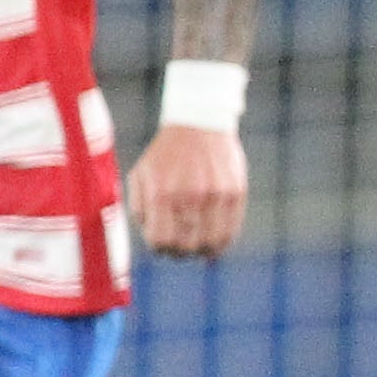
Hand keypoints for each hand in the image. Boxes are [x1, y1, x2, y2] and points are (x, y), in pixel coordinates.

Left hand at [128, 125, 246, 257]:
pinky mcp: (235, 193)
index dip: (160, 249)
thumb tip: (153, 240)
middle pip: (187, 246)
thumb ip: (140, 209)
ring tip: (199, 246)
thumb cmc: (165, 154)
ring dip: (203, 251)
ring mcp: (216, 196)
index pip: (161, 241)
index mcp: (162, 194)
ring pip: (211, 244)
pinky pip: (230, 231)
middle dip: (181, 252)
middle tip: (180, 247)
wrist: (199, 123)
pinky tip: (214, 240)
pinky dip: (222, 242)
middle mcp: (189, 197)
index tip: (162, 245)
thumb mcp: (140, 176)